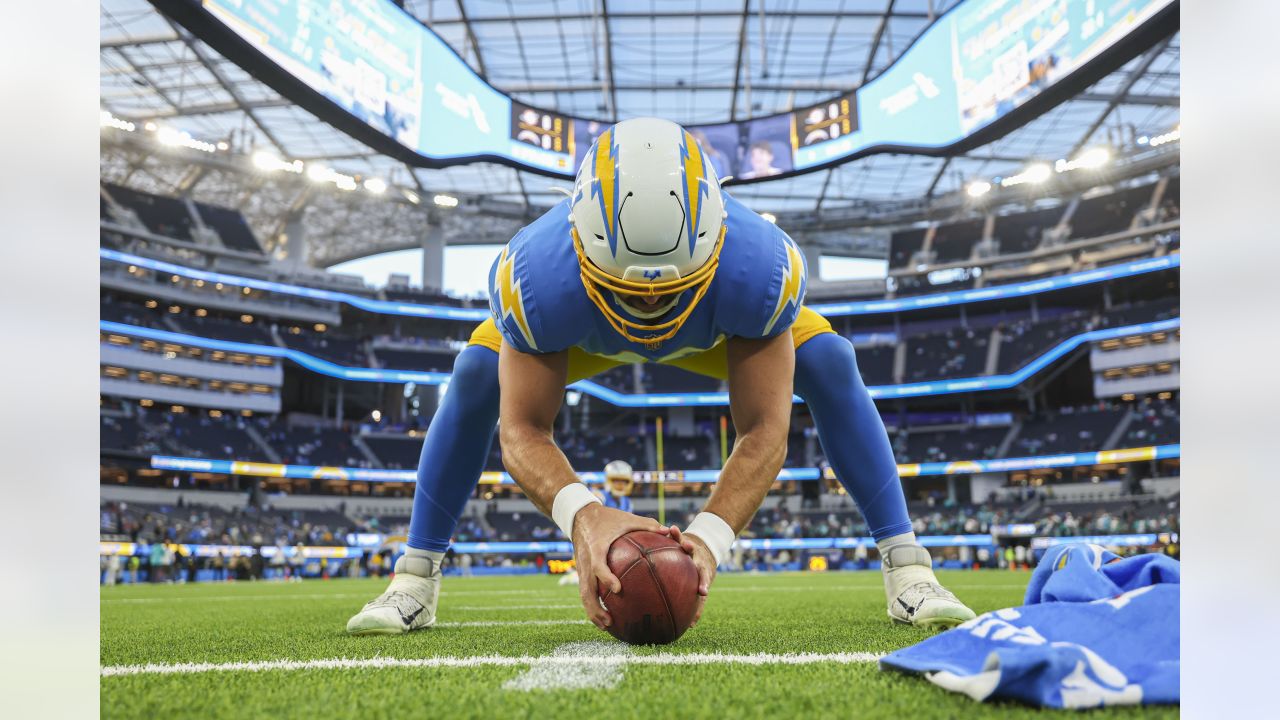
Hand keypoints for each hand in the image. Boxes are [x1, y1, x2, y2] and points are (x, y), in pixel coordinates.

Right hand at [570, 504, 667, 629]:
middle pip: (586, 590)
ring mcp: (582, 569)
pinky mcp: (581, 572)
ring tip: (607, 626)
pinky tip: (606, 616)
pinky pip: (585, 592)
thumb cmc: (607, 518)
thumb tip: (668, 531)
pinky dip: (593, 605)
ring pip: (583, 596)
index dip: (606, 577)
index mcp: (596, 548)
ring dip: (593, 612)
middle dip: (596, 608)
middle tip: (610, 621)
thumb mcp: (626, 518)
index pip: (598, 565)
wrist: (581, 516)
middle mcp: (586, 562)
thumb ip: (647, 525)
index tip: (618, 588)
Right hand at [668, 526, 716, 626]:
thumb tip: (691, 626)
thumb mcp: (701, 588)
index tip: (703, 591)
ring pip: (685, 542)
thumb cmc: (700, 576)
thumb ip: (697, 605)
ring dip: (680, 537)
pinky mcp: (682, 539)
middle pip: (695, 557)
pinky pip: (675, 536)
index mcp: (702, 572)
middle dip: (691, 552)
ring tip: (673, 531)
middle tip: (687, 549)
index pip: (703, 578)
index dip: (703, 584)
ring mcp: (689, 548)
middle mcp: (697, 559)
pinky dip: (672, 533)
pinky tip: (665, 528)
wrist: (705, 552)